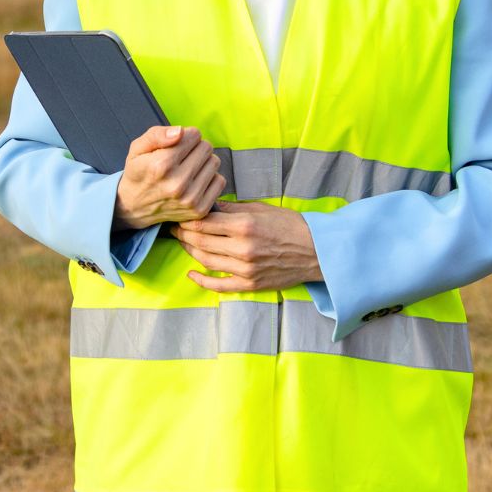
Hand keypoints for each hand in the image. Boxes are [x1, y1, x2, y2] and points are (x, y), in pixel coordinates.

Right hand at [113, 126, 225, 229]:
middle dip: (195, 148)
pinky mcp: (200, 209)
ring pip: (214, 163)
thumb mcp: (137, 148)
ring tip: (187, 169)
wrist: (135, 207)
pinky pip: (220, 181)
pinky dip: (209, 178)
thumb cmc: (139, 173)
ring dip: (203, 162)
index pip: (194, 135)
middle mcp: (177, 183)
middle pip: (206, 148)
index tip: (176, 145)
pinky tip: (194, 181)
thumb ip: (157, 135)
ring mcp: (190, 199)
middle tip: (182, 157)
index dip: (186, 136)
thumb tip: (180, 132)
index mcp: (161, 165)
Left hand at [169, 201, 322, 291]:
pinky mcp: (250, 283)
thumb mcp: (261, 208)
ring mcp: (245, 269)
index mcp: (244, 225)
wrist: (317, 251)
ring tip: (182, 242)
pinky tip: (192, 273)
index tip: (178, 214)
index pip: (203, 223)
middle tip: (174, 227)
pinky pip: (220, 285)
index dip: (186, 218)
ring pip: (206, 261)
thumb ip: (232, 209)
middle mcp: (242, 248)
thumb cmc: (291, 225)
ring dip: (189, 251)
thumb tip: (208, 206)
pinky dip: (202, 280)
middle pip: (200, 241)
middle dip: (183, 233)